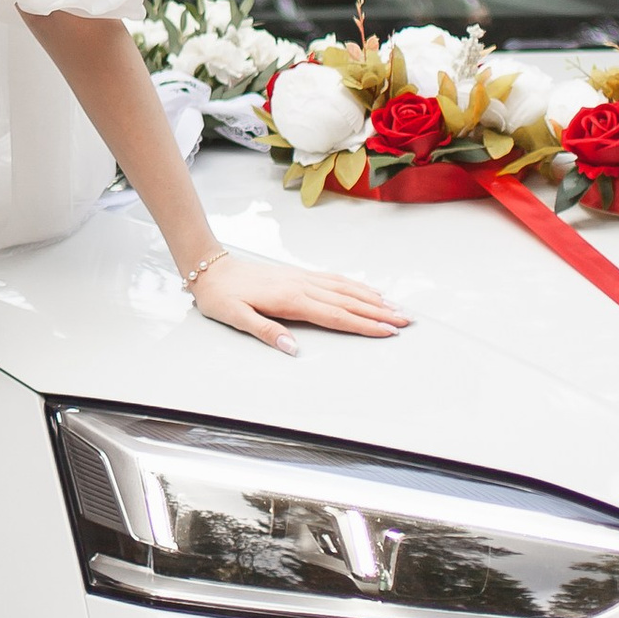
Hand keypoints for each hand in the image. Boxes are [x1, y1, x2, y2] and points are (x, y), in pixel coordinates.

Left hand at [187, 252, 409, 355]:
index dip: (363, 325)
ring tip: (396, 307)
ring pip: (345, 289)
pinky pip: (334, 279)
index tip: (387, 331)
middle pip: (348, 302)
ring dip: (372, 298)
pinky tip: (367, 290)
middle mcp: (302, 286)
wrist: (211, 269)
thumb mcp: (235, 318)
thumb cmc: (222, 297)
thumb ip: (265, 331)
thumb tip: (292, 347)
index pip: (335, 316)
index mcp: (291, 300)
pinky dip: (355, 285)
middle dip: (379, 312)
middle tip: (406, 321)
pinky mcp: (299, 275)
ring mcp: (302, 278)